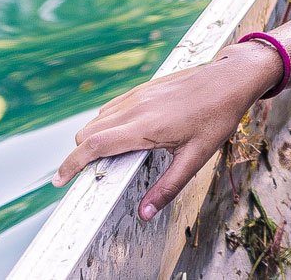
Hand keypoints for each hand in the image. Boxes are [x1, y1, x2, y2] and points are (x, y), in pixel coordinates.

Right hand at [52, 45, 275, 220]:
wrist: (231, 77)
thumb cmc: (217, 116)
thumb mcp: (196, 157)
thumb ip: (169, 186)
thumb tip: (145, 213)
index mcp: (143, 126)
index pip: (93, 145)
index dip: (71, 164)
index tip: (59, 180)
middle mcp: (134, 108)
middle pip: (88, 133)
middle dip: (81, 155)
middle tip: (88, 174)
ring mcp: (138, 94)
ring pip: (98, 118)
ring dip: (93, 138)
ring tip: (107, 158)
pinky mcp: (145, 87)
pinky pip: (113, 106)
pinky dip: (106, 122)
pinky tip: (123, 134)